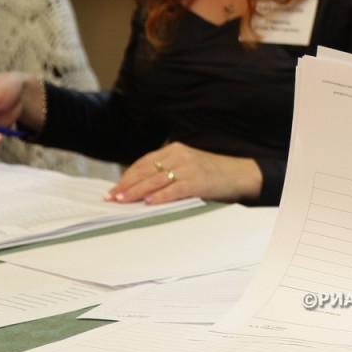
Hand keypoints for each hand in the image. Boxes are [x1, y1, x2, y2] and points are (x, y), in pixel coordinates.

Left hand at [106, 142, 262, 204]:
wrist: (239, 173)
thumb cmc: (212, 172)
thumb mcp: (188, 164)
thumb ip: (167, 170)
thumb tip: (141, 187)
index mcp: (175, 149)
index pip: (144, 162)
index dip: (127, 176)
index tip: (114, 188)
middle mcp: (180, 156)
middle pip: (146, 171)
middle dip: (126, 185)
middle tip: (112, 196)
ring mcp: (188, 168)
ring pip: (155, 180)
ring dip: (136, 192)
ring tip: (123, 200)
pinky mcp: (197, 181)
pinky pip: (173, 190)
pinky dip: (159, 196)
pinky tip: (148, 202)